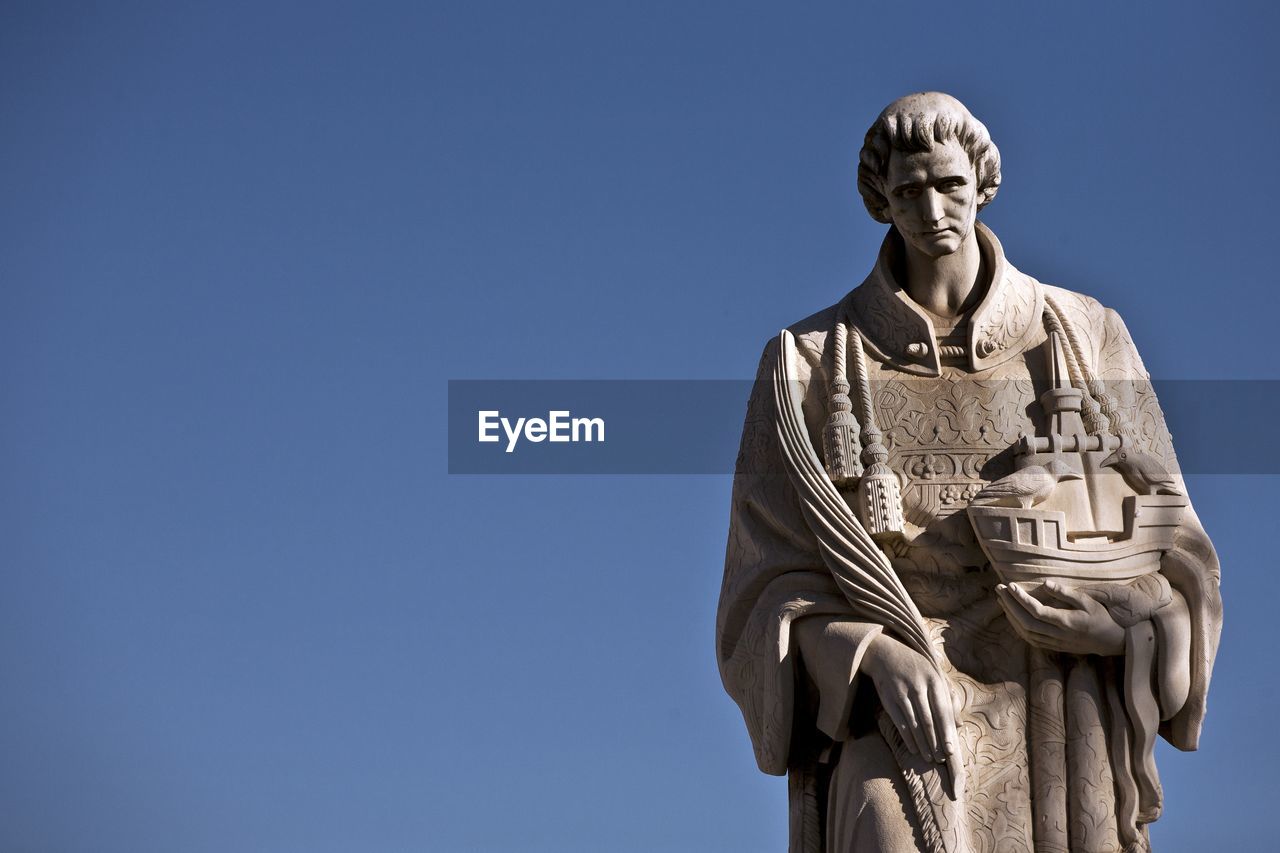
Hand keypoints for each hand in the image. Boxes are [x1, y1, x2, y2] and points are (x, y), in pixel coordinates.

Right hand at [860, 633, 957, 766]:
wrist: (886, 653)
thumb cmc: (916, 668)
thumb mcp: (935, 676)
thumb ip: (949, 698)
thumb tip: (958, 725)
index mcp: (934, 679)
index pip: (943, 710)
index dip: (946, 732)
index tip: (951, 750)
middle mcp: (919, 685)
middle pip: (929, 720)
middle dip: (936, 742)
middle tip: (941, 759)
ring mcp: (902, 691)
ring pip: (915, 723)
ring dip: (923, 743)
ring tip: (929, 758)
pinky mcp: (889, 697)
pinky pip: (900, 722)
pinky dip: (907, 737)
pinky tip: (914, 748)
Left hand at [996, 581, 1124, 655]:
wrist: (1109, 642)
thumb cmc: (1100, 617)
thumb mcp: (1088, 601)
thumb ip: (1066, 593)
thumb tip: (1046, 583)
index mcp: (1066, 621)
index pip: (1037, 611)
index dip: (1021, 599)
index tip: (1010, 586)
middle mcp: (1057, 634)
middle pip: (1026, 621)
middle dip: (1009, 605)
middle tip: (999, 589)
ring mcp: (1054, 642)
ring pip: (1025, 632)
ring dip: (1011, 615)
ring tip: (1002, 599)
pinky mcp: (1053, 647)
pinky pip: (1030, 638)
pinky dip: (1017, 627)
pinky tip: (1012, 615)